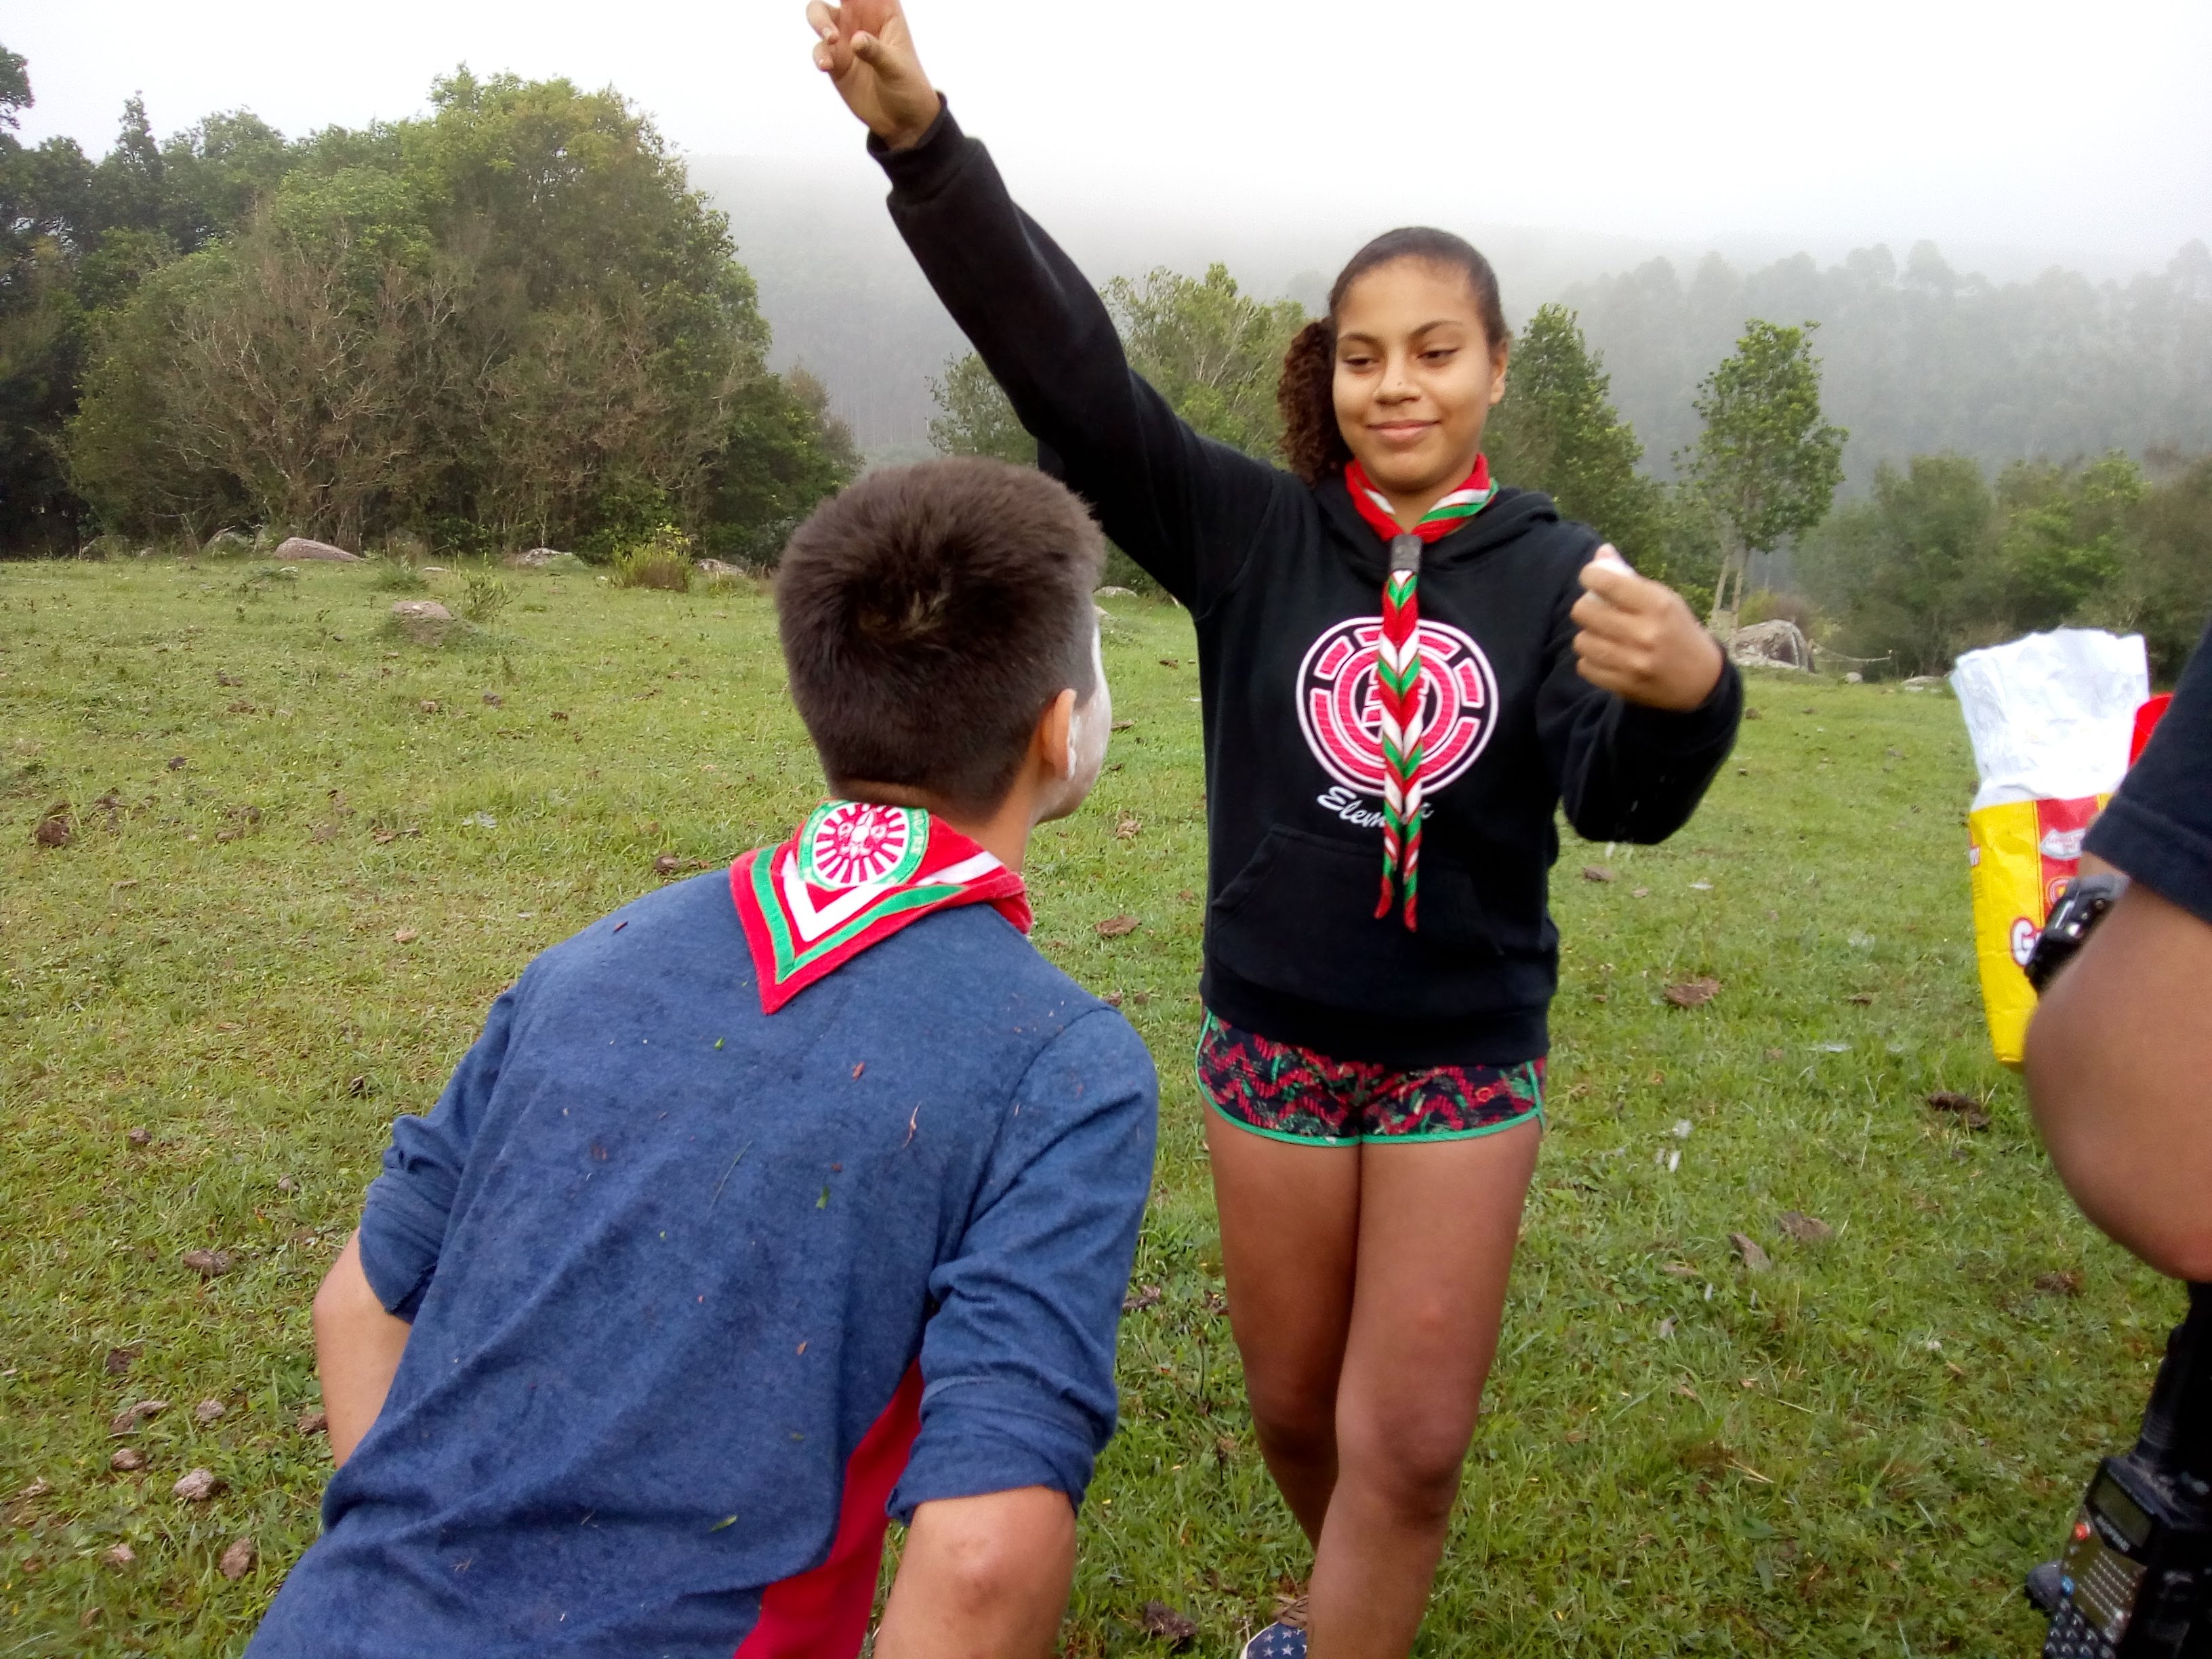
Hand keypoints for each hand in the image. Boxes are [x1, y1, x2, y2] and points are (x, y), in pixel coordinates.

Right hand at [806, 0, 940, 149]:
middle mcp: (862, 20)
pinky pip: (819, 50)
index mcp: (884, 12)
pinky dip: (820, 55)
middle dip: (828, 5)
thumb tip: (855, 40)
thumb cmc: (908, 87)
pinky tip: (826, 66)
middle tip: (832, 20)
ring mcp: (846, 39)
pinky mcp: (835, 61)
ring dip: (819, 22)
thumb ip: (876, 51)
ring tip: (830, 39)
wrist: (902, 121)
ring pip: (821, 16)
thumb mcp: (897, 68)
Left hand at [1570, 548, 1724, 711]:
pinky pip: (1584, 667)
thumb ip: (1630, 577)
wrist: (1700, 681)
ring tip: (1603, 636)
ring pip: (1581, 641)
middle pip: (1584, 611)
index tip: (1591, 578)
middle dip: (1586, 607)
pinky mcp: (1623, 685)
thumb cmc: (1678, 631)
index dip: (1590, 576)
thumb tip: (1601, 553)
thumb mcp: (1664, 599)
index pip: (1606, 582)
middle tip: (1597, 611)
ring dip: (1588, 636)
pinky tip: (1607, 657)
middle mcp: (1643, 633)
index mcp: (1657, 605)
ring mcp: (1632, 662)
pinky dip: (1591, 660)